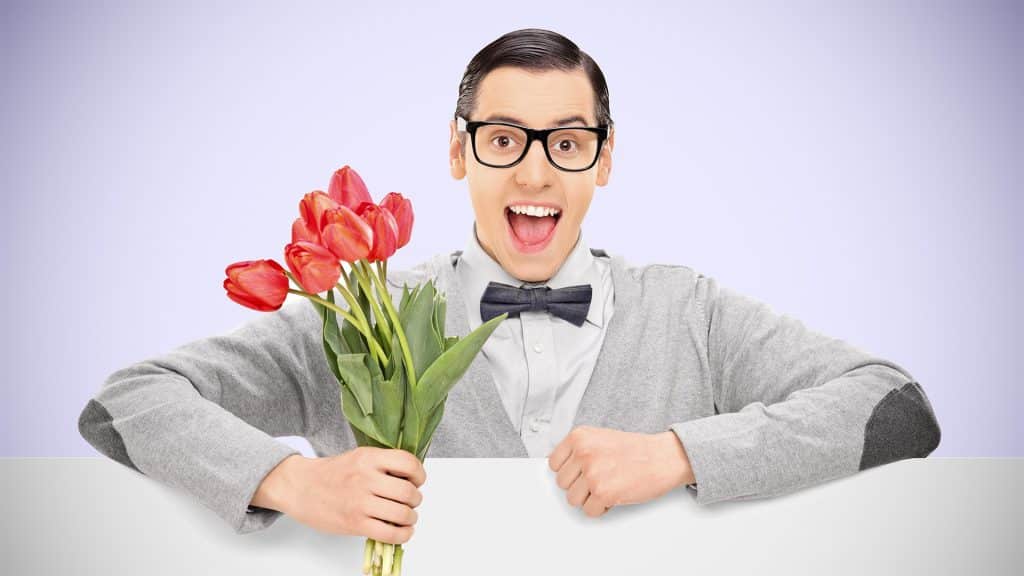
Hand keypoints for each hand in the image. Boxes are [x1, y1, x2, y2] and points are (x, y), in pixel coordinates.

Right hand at [255, 447, 425, 544]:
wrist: (300, 487)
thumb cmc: (332, 473)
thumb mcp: (359, 457)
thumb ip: (384, 464)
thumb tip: (412, 478)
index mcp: (369, 458)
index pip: (408, 463)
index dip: (419, 475)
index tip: (417, 481)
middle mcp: (365, 478)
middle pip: (408, 492)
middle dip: (415, 500)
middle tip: (410, 502)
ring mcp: (360, 502)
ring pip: (402, 514)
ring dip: (411, 518)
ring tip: (406, 517)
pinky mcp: (354, 523)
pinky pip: (389, 534)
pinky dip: (402, 535)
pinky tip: (401, 532)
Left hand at [547, 426, 692, 517]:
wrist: (663, 457)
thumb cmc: (635, 450)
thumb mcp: (600, 438)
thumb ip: (578, 450)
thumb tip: (559, 469)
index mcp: (579, 437)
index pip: (554, 464)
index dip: (570, 472)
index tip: (581, 472)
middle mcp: (583, 453)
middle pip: (562, 484)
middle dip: (580, 486)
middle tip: (600, 479)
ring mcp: (593, 474)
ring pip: (573, 499)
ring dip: (589, 498)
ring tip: (607, 486)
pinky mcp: (604, 493)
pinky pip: (589, 511)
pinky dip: (601, 508)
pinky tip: (614, 495)